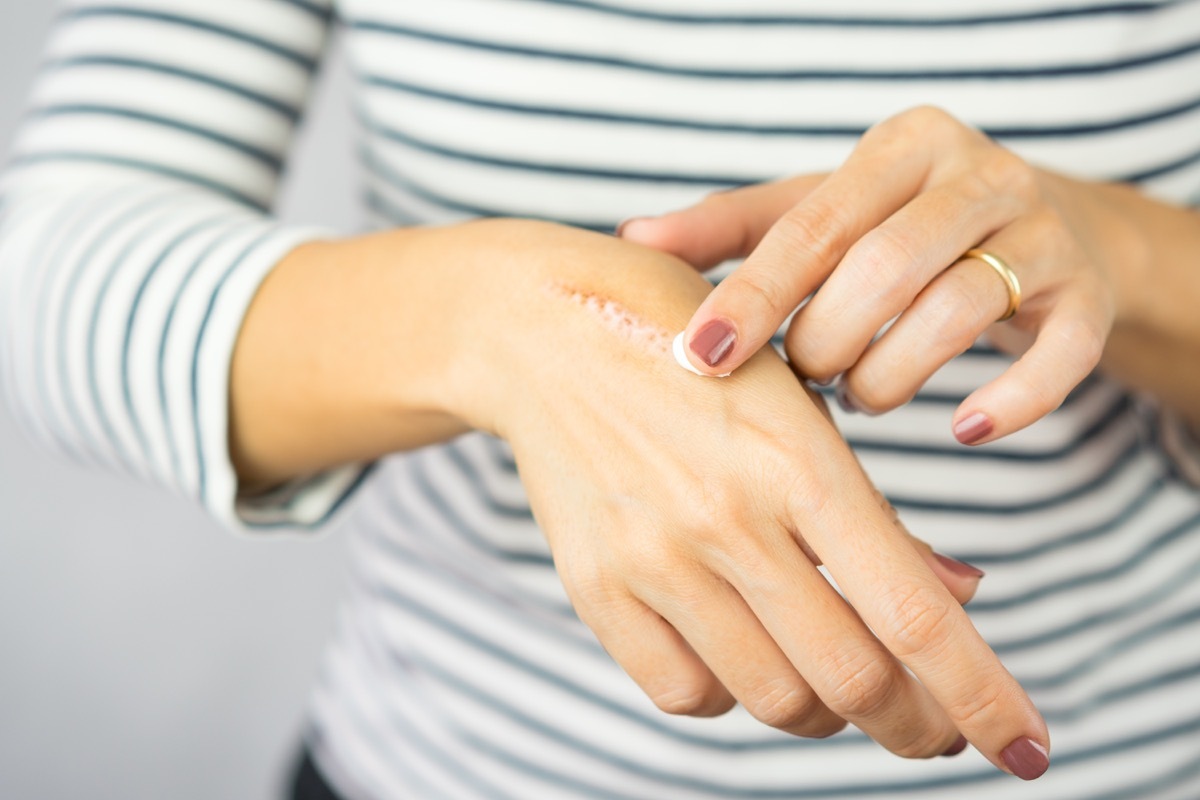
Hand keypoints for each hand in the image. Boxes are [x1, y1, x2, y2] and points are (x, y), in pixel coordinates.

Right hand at [456, 221, 1047, 777]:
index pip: (914, 615)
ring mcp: (652, 560)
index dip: (984, 697)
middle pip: (853, 680)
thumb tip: (958, 596)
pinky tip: (744, 653)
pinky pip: (684, 695)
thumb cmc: (692, 352)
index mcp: (798, 462)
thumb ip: (875, 512)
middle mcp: (726, 520)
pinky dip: (732, 695)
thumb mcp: (799, 406)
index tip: (1027, 750)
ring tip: (834, 678)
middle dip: (918, 723)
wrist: (544, 332)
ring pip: (775, 699)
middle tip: (934, 726)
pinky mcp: (595, 588)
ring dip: (826, 709)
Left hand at [619, 105, 1119, 444]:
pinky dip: (1011, 402)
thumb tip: (632, 239)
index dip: (752, 296)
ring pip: (958, 310)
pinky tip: (965, 429)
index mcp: (901, 147)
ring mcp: (1041, 234)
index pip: (812, 225)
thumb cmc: (897, 228)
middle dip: (825, 342)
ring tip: (859, 396)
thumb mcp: (818, 213)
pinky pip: (1059, 357)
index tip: (697, 357)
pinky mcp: (1086, 298)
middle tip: (802, 378)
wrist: (1044, 230)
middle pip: (885, 266)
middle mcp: (977, 175)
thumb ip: (732, 227)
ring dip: (890, 376)